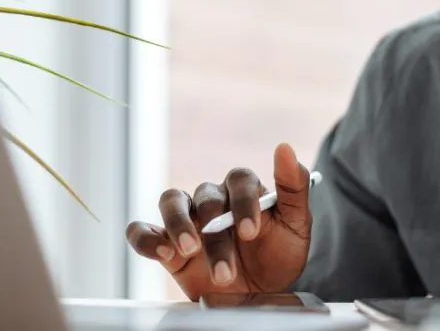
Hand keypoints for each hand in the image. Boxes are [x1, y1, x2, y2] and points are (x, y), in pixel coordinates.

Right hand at [125, 143, 312, 299]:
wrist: (260, 292)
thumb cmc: (278, 255)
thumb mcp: (296, 225)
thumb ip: (293, 187)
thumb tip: (284, 147)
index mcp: (244, 190)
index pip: (239, 179)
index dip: (244, 202)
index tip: (251, 231)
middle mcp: (213, 199)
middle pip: (207, 198)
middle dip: (217, 235)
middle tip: (226, 268)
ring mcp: (188, 219)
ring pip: (171, 201)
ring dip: (178, 224)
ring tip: (189, 250)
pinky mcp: (166, 242)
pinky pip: (143, 230)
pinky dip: (146, 238)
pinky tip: (163, 253)